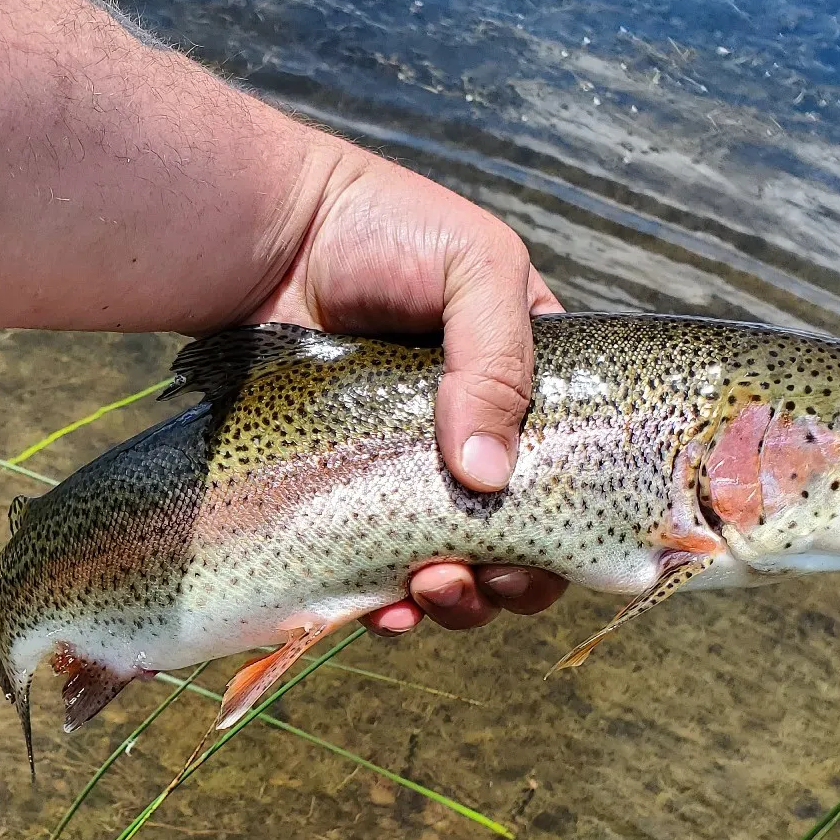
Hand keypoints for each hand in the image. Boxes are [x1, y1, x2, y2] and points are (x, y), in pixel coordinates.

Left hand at [253, 142, 568, 635]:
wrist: (266, 235)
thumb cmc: (381, 230)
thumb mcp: (473, 265)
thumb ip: (498, 360)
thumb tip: (486, 476)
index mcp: (525, 386)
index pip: (571, 470)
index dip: (573, 521)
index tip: (552, 550)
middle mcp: (476, 436)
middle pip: (519, 536)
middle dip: (515, 578)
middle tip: (488, 578)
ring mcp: (408, 469)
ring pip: (453, 564)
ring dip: (458, 599)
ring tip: (433, 589)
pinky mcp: (347, 491)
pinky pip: (377, 567)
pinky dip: (389, 602)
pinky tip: (386, 609)